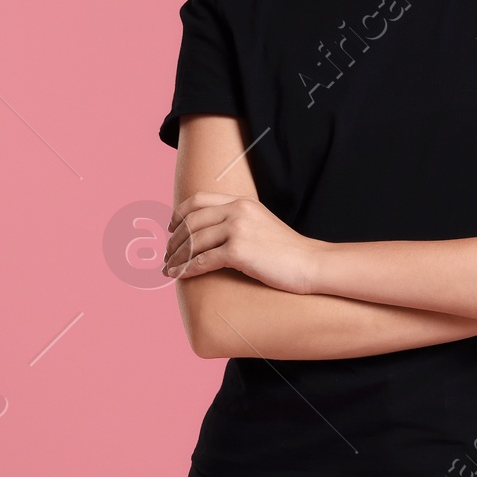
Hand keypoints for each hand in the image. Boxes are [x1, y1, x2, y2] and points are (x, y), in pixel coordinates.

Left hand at [163, 192, 324, 293]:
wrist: (311, 263)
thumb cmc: (288, 252)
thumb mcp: (261, 224)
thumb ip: (239, 221)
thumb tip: (214, 234)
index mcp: (241, 202)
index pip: (198, 200)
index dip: (179, 214)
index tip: (170, 228)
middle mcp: (237, 211)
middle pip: (191, 222)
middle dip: (174, 240)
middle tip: (166, 255)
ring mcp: (237, 230)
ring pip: (194, 242)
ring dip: (177, 257)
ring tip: (168, 269)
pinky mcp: (239, 252)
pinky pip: (203, 260)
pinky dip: (187, 269)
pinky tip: (179, 276)